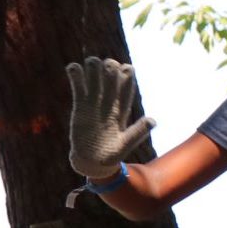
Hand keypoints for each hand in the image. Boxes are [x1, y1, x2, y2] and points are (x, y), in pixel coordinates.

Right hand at [66, 56, 155, 179]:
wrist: (92, 162)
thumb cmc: (110, 156)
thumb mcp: (124, 146)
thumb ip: (136, 133)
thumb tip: (153, 121)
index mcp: (122, 109)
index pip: (127, 85)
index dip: (126, 73)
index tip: (124, 69)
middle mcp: (109, 101)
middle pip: (111, 76)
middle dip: (109, 67)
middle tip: (106, 68)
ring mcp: (94, 102)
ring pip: (95, 77)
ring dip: (93, 67)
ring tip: (90, 65)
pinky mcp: (80, 105)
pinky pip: (78, 85)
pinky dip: (76, 74)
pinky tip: (73, 68)